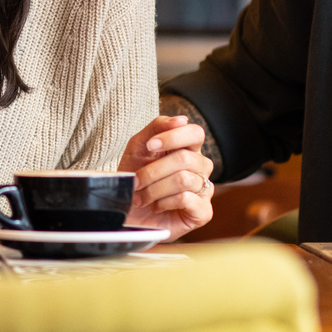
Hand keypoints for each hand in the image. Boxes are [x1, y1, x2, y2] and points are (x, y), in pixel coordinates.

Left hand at [118, 115, 214, 240]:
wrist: (126, 210)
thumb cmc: (135, 178)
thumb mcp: (138, 147)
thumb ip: (157, 128)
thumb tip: (180, 120)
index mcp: (188, 149)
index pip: (195, 133)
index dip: (173, 137)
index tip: (150, 145)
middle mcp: (200, 168)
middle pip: (185, 158)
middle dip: (153, 170)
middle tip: (136, 181)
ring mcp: (204, 190)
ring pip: (184, 179)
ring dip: (154, 189)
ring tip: (142, 197)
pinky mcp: (203, 212)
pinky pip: (187, 199)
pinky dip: (164, 202)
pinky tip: (156, 206)